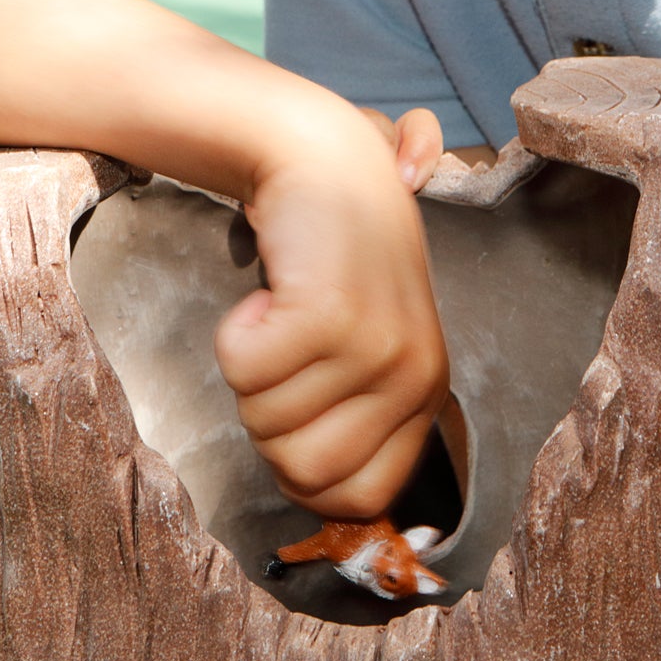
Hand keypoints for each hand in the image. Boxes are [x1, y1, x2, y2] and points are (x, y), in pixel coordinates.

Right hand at [217, 107, 450, 517]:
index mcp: (426, 394)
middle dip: (267, 419)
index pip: (361, 500)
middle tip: (283, 353)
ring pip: (264, 421)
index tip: (291, 414)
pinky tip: (268, 291)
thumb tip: (318, 504)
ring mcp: (376, 346)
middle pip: (303, 474)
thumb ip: (352, 420)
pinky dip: (234, 332)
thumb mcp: (364, 346)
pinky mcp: (330, 314)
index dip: (303, 473)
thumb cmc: (331, 257)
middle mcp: (413, 376)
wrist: (322, 156)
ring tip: (281, 310)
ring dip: (249, 368)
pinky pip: (242, 369)